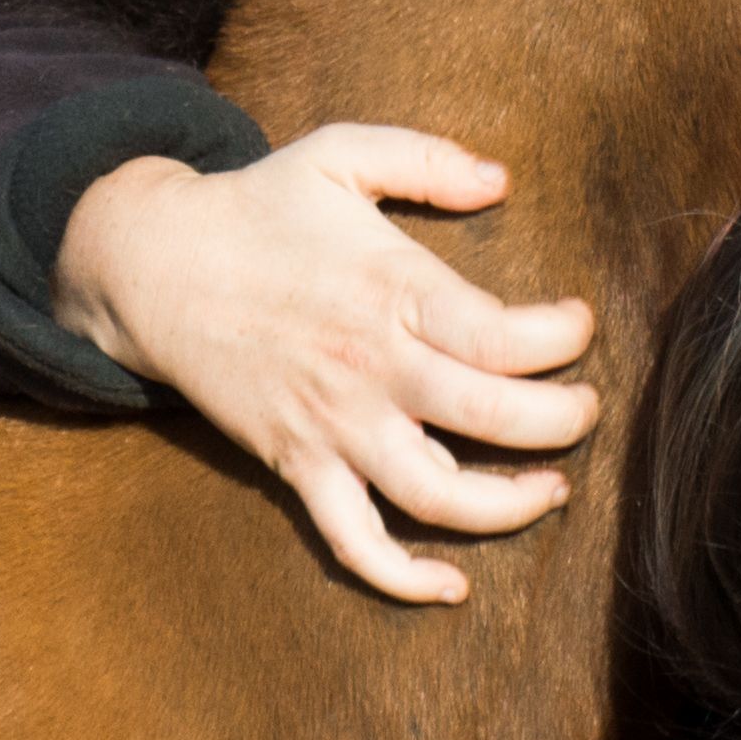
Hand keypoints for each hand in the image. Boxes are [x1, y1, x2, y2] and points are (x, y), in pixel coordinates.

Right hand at [51, 126, 598, 603]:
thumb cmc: (256, 207)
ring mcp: (332, 424)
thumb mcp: (339, 154)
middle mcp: (369, 366)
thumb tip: (502, 179)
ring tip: (552, 489)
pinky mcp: (297, 464)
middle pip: (492, 417)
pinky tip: (452, 585)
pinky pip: (353, 542)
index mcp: (391, 288)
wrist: (153, 265)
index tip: (578, 326)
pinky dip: (403, 578)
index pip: (504, 335)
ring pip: (438, 496)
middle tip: (587, 411)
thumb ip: (427, 158)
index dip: (562, 339)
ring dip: (511, 506)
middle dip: (563, 422)